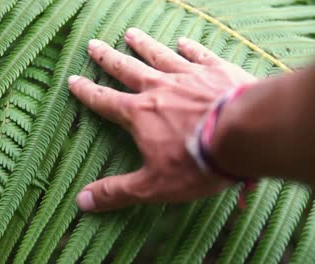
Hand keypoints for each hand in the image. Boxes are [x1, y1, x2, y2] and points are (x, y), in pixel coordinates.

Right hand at [69, 27, 255, 211]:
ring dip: (143, 45)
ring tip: (130, 34)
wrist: (242, 136)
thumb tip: (82, 201)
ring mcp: (188, 76)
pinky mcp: (215, 71)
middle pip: (127, 69)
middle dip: (108, 58)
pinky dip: (188, 48)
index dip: (87, 92)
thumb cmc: (197, 162)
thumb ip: (117, 192)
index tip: (73, 80)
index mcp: (140, 114)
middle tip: (94, 44)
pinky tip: (181, 41)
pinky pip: (197, 55)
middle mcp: (159, 88)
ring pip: (158, 56)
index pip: (105, 101)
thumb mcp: (153, 186)